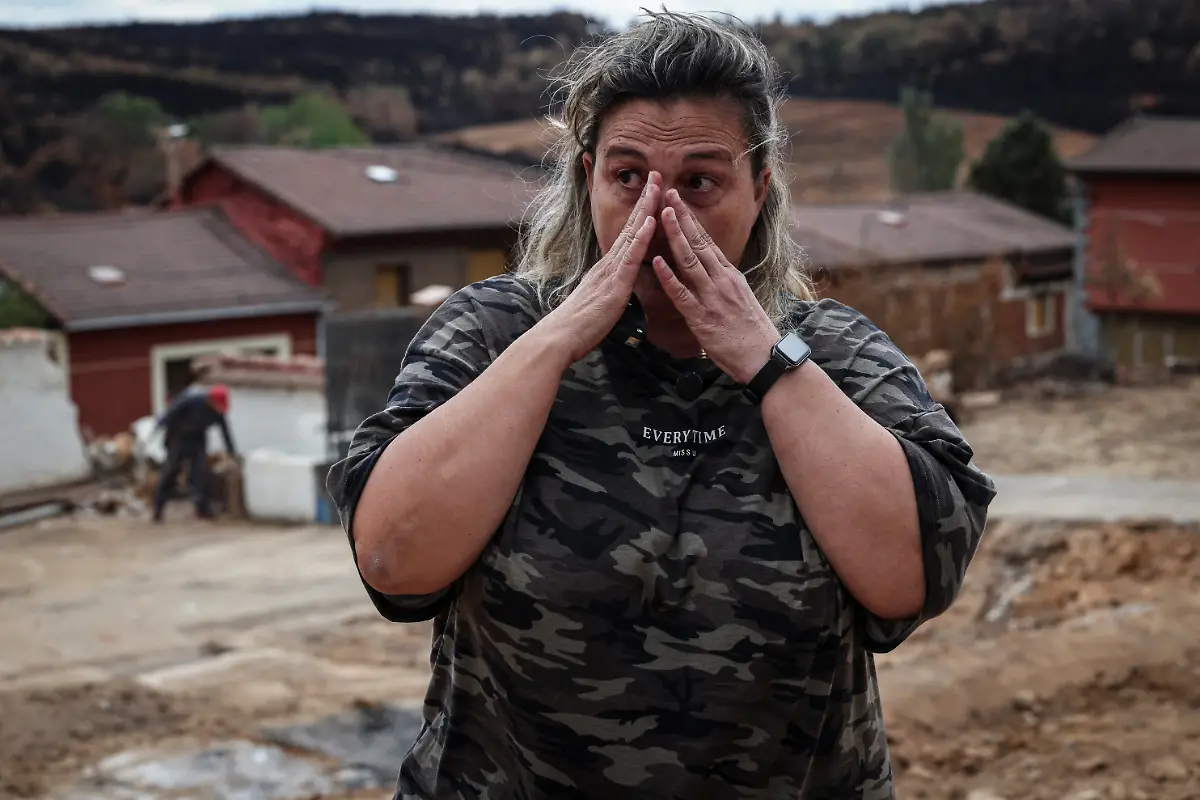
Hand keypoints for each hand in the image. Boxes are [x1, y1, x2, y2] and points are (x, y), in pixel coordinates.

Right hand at [537, 172, 660, 364]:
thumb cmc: (580, 326)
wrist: (561, 337)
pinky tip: (651, 221)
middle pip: (631, 225)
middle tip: (657, 174)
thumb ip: (612, 290)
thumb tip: (620, 287)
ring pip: (632, 234)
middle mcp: (609, 263)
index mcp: (608, 268)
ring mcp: (611, 271)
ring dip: (646, 208)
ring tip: (657, 186)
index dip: (641, 212)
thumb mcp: (600, 301)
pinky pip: (630, 258)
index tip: (652, 191)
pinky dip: (641, 238)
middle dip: (645, 199)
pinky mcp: (614, 285)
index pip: (629, 234)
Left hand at [652, 189, 779, 384]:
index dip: (691, 220)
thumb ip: (723, 283)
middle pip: (699, 243)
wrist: (764, 357)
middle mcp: (721, 280)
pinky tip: (656, 262)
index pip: (708, 241)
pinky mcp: (702, 317)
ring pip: (690, 261)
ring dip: (675, 236)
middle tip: (668, 195)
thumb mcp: (740, 299)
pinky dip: (668, 276)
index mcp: (730, 275)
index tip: (679, 202)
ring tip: (663, 215)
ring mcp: (712, 297)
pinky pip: (682, 293)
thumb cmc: (751, 333)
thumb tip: (710, 272)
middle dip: (682, 217)